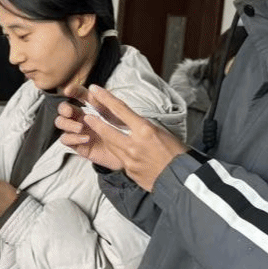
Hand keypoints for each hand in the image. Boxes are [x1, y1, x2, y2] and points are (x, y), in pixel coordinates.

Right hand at [55, 84, 124, 171]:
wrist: (128, 153)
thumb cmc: (123, 132)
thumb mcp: (116, 113)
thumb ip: (105, 100)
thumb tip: (93, 87)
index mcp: (90, 107)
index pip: (77, 95)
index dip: (72, 91)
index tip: (68, 90)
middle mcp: (81, 118)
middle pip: (63, 109)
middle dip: (64, 108)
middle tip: (70, 111)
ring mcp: (78, 131)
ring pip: (61, 123)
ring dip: (67, 124)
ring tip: (80, 127)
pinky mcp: (78, 145)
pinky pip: (66, 139)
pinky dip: (72, 138)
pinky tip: (85, 138)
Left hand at [58, 85, 186, 191]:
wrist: (181, 178)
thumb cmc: (177, 153)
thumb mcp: (163, 133)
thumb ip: (145, 128)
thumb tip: (135, 125)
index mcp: (145, 130)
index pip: (120, 110)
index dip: (105, 98)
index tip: (94, 90)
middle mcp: (134, 144)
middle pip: (108, 130)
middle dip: (95, 123)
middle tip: (86, 116)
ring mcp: (130, 159)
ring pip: (111, 145)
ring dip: (103, 137)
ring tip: (96, 130)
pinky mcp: (129, 171)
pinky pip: (120, 159)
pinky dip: (118, 152)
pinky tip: (118, 149)